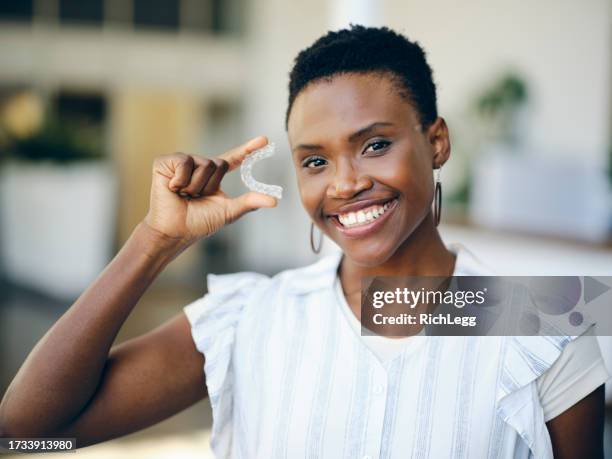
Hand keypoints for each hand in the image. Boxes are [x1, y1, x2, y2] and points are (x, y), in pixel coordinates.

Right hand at [143, 136, 276, 246]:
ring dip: (195, 186)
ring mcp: (183, 162)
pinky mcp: (166, 162)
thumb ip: (250, 202)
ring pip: (203, 163)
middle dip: (210, 185)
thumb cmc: (198, 223)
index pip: (235, 159)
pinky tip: (172, 188)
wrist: (174, 231)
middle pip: (219, 163)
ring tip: (183, 195)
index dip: (249, 149)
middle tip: (196, 198)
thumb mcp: (228, 211)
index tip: (265, 140)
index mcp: (214, 176)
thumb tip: (274, 200)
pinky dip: (180, 180)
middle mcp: (199, 165)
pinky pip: (184, 162)